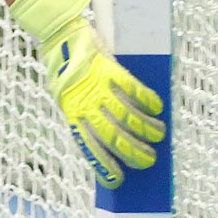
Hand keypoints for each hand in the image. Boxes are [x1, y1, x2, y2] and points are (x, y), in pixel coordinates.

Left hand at [9, 0, 165, 187]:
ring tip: (159, 136)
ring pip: (126, 115)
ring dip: (146, 128)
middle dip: (133, 153)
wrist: (59, 36)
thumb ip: (84, 116)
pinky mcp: (108, 68)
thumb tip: (111, 141)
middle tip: (149, 161)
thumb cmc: (66, 72)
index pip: (89, 147)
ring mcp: (96, 86)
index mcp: (71, 113)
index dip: (104, 166)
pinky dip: (146, 100)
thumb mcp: (68, 98)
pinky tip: (157, 107)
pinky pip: (131, 88)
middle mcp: (83, 103)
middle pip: (112, 136)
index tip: (119, 181)